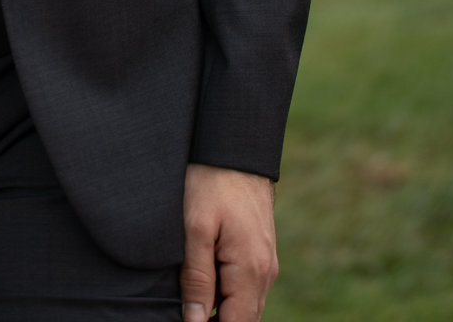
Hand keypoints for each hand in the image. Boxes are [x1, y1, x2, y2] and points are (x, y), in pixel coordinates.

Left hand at [181, 162, 277, 321]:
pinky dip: (228, 294)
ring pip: (246, 306)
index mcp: (251, 270)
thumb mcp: (195, 228)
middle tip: (186, 310)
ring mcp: (266, 263)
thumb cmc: (211, 183)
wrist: (236, 147)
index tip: (188, 321)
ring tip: (192, 297)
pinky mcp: (261, 253)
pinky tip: (204, 282)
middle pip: (243, 320)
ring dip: (221, 310)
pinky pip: (247, 288)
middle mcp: (266, 272)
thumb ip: (197, 279)